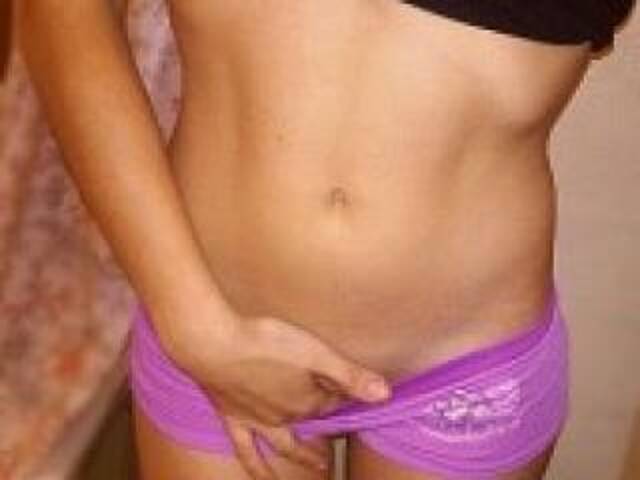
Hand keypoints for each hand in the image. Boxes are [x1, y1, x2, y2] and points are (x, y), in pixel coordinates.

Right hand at [154, 302, 391, 479]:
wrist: (213, 345)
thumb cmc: (264, 342)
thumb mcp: (315, 353)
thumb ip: (350, 375)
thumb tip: (386, 394)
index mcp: (306, 400)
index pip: (333, 400)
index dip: (343, 394)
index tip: (350, 388)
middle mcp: (284, 417)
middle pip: (312, 423)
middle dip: (328, 426)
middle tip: (340, 435)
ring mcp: (257, 422)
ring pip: (286, 445)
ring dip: (305, 457)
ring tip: (321, 466)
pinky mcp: (232, 418)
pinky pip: (247, 451)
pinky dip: (258, 470)